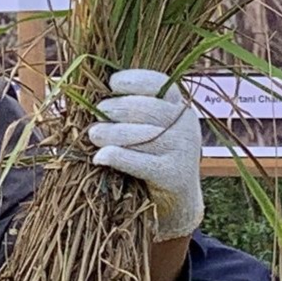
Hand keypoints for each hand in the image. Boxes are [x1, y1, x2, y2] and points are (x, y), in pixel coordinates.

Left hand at [89, 67, 204, 237]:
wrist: (178, 200)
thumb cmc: (154, 155)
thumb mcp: (152, 127)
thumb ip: (134, 109)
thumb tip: (96, 94)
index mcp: (180, 106)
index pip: (160, 84)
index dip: (135, 80)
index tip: (112, 83)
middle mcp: (187, 124)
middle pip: (148, 109)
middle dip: (119, 108)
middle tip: (98, 112)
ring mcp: (184, 150)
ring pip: (143, 135)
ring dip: (113, 133)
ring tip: (93, 134)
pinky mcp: (176, 175)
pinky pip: (141, 162)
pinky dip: (118, 157)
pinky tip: (100, 157)